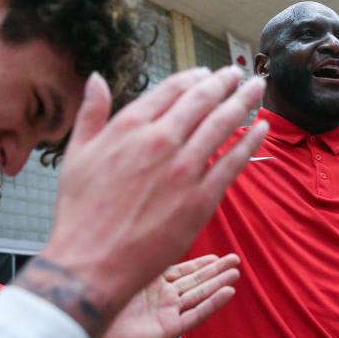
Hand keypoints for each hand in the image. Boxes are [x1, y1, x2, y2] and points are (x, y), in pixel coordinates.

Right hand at [20, 67, 266, 337]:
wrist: (92, 264)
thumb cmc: (80, 212)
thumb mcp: (76, 155)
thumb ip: (91, 113)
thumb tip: (96, 79)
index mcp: (129, 127)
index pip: (171, 89)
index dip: (193, 78)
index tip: (206, 73)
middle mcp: (160, 141)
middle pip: (202, 101)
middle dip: (224, 83)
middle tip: (239, 74)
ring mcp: (183, 169)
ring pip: (222, 125)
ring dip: (244, 102)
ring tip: (258, 88)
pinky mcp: (201, 199)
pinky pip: (233, 162)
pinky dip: (250, 141)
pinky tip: (262, 128)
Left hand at [96, 254, 239, 337]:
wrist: (85, 327)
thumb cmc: (97, 296)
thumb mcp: (124, 265)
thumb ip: (143, 253)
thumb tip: (154, 224)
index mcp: (149, 282)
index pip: (182, 271)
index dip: (201, 263)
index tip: (217, 255)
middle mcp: (160, 297)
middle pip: (195, 281)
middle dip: (216, 270)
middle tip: (236, 259)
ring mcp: (165, 313)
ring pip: (199, 295)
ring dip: (219, 284)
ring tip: (236, 273)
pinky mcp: (167, 329)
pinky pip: (195, 315)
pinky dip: (212, 304)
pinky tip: (228, 293)